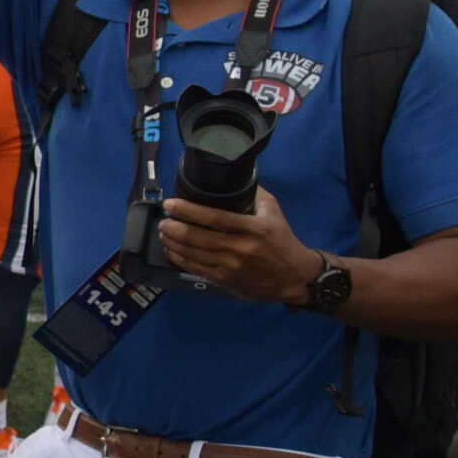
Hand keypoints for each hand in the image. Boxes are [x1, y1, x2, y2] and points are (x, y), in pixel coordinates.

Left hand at [156, 187, 322, 304]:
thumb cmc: (282, 241)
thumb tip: (233, 177)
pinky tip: (171, 250)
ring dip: (172, 243)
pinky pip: (195, 268)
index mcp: (251, 228)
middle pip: (197, 237)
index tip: (170, 204)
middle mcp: (239, 247)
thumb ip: (254, 194)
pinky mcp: (225, 280)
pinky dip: (179, 258)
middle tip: (163, 220)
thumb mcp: (273, 212)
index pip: (214, 217)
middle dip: (174, 228)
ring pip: (193, 254)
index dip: (188, 210)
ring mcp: (230, 266)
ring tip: (163, 233)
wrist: (294, 277)